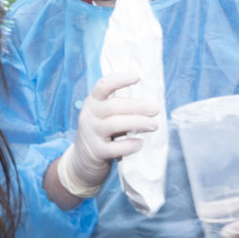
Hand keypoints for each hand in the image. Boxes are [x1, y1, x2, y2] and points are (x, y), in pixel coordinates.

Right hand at [63, 71, 158, 192]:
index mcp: (93, 102)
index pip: (103, 85)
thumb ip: (121, 108)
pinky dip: (129, 145)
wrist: (82, 161)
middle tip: (155, 109)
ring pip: (114, 124)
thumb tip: (151, 102)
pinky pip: (114, 148)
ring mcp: (91, 134)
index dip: (119, 79)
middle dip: (137, 106)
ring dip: (138, 123)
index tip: (137, 76)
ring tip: (154, 125)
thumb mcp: (105, 116)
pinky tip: (140, 143)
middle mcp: (89, 115)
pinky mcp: (96, 152)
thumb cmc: (102, 133)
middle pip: (113, 106)